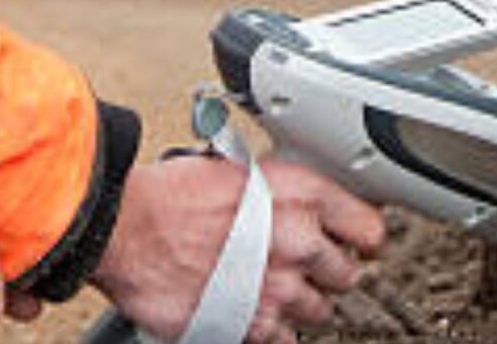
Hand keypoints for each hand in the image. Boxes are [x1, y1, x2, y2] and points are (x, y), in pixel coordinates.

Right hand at [90, 157, 385, 343]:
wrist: (126, 230)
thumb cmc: (170, 195)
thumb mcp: (239, 169)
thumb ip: (281, 193)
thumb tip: (299, 203)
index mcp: (302, 196)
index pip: (369, 227)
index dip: (362, 237)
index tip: (355, 242)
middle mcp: (300, 242)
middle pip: (348, 274)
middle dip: (329, 272)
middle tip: (304, 266)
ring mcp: (279, 288)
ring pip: (321, 311)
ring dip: (301, 303)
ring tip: (272, 289)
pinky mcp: (253, 325)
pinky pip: (286, 339)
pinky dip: (272, 329)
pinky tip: (253, 311)